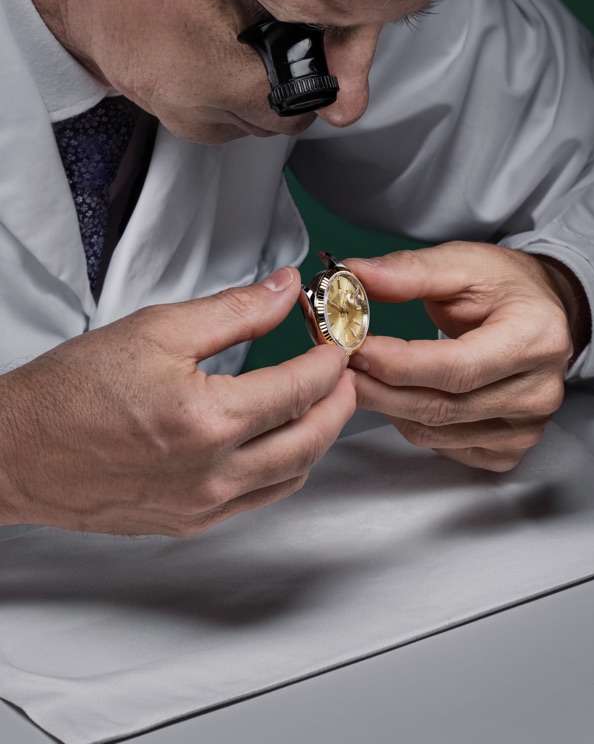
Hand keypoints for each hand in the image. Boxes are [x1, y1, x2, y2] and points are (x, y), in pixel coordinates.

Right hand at [0, 267, 354, 536]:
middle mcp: (213, 473)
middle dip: (341, 399)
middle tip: (342, 369)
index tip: (336, 340)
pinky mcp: (189, 522)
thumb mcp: (158, 328)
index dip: (331, 358)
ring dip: (318, 435)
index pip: (302, 387)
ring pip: (294, 474)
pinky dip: (285, 468)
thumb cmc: (72, 392)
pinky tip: (278, 440)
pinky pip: (260, 499)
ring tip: (318, 400)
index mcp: (210, 420)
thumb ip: (235, 310)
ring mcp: (203, 505)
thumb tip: (284, 290)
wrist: (18, 451)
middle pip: (313, 438)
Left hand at [346, 242, 589, 471]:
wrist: (544, 311)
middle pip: (442, 406)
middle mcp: (540, 390)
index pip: (458, 367)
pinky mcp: (511, 448)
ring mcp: (527, 427)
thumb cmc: (506, 286)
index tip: (355, 348)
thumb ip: (410, 271)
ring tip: (361, 375)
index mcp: (536, 338)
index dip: (399, 364)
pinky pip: (444, 447)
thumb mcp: (463, 262)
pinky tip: (398, 395)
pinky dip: (411, 423)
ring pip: (436, 432)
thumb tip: (356, 275)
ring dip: (388, 406)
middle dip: (380, 388)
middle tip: (341, 365)